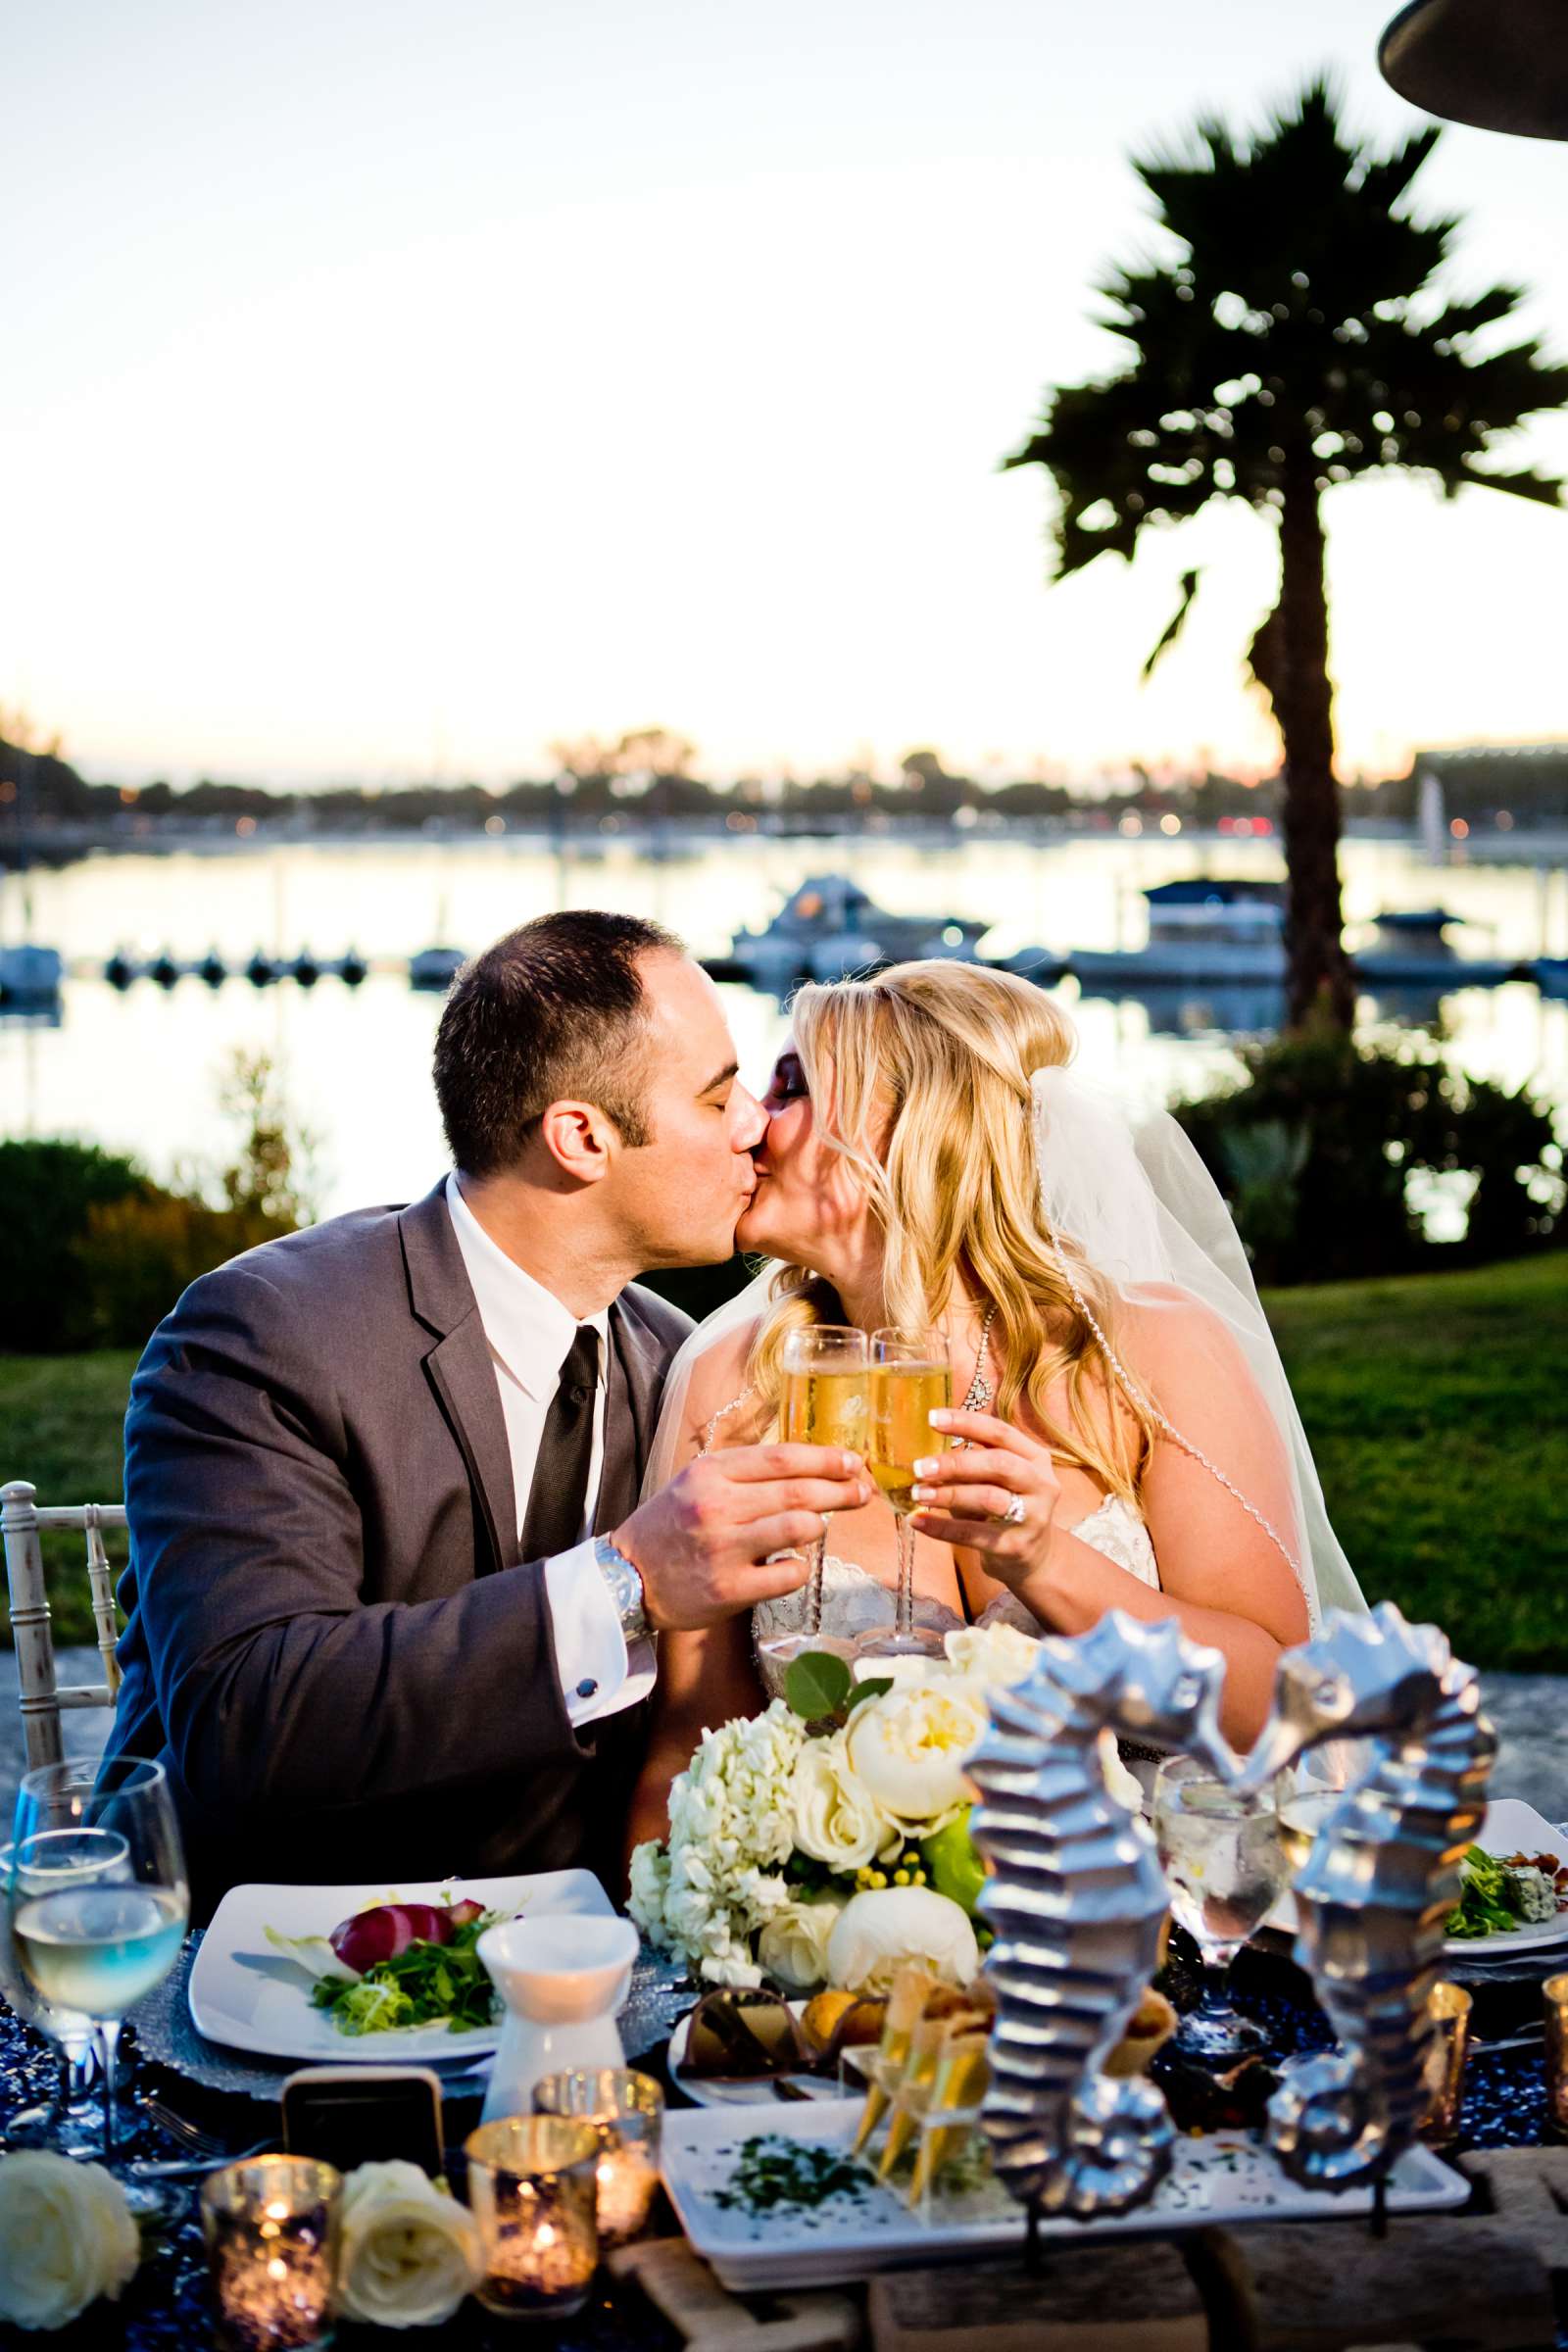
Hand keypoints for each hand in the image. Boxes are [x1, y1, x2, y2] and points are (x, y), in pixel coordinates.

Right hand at [612, 1444, 874, 1631]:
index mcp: (711, 1473)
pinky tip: (792, 1564)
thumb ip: (744, 1474)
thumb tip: (808, 1469)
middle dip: (841, 1490)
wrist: (625, 1579)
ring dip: (820, 1525)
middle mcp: (717, 1507)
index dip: (826, 1459)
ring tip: (821, 1526)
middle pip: (799, 1491)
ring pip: (799, 1527)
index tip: (853, 1462)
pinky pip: (788, 1575)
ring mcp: (724, 1549)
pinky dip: (799, 1568)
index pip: (783, 1457)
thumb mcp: (696, 1483)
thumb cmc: (669, 1527)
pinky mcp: (729, 1589)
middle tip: (861, 1493)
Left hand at [907, 1407, 1061, 1588]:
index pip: (1000, 1432)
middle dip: (956, 1463)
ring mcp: (1033, 1516)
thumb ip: (972, 1462)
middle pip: (999, 1463)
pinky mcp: (1016, 1546)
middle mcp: (1041, 1483)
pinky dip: (942, 1527)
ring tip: (917, 1493)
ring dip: (948, 1494)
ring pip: (989, 1498)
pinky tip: (918, 1520)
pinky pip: (975, 1534)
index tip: (931, 1418)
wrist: (1032, 1556)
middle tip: (919, 1467)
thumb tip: (924, 1455)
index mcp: (1034, 1457)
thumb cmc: (1006, 1505)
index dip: (966, 1423)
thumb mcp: (997, 1479)